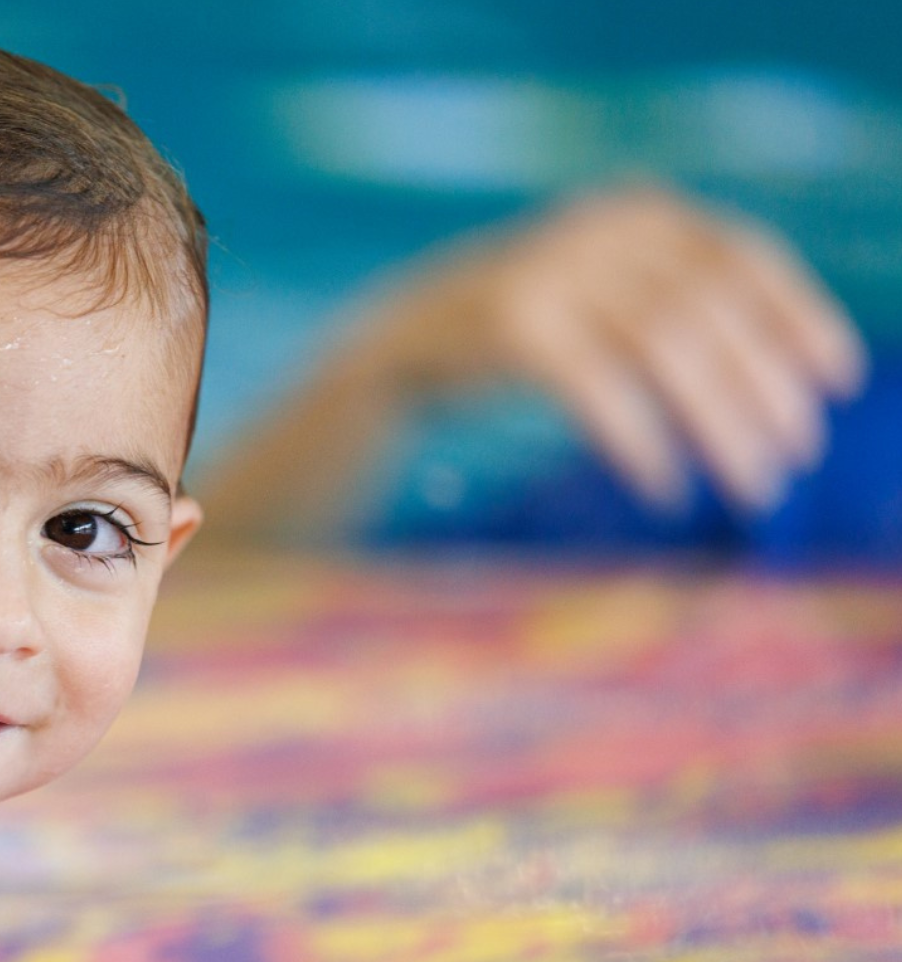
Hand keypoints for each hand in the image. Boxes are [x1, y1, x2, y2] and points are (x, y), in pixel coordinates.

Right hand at [361, 184, 866, 513]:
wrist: (387, 354)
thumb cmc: (516, 343)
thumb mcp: (601, 299)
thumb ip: (671, 303)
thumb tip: (781, 366)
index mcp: (632, 211)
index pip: (743, 255)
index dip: (798, 316)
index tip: (838, 382)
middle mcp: (596, 227)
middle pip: (710, 309)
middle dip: (763, 390)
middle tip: (791, 461)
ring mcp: (550, 270)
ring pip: (668, 347)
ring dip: (720, 424)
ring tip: (749, 486)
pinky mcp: (510, 324)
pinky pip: (600, 389)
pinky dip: (640, 442)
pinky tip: (663, 487)